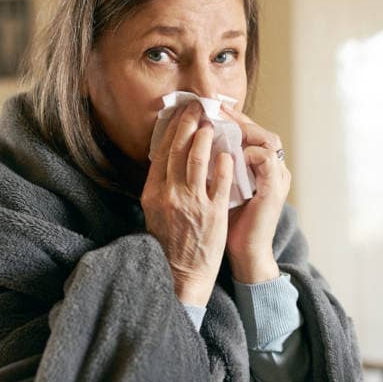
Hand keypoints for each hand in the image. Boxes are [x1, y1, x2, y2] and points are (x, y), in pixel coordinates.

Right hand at [142, 102, 233, 305]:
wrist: (181, 273)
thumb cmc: (169, 243)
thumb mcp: (154, 212)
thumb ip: (160, 187)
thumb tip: (165, 160)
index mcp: (154, 193)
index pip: (162, 152)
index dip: (172, 129)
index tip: (180, 113)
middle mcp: (171, 194)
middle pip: (179, 150)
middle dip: (189, 124)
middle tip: (197, 108)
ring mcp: (192, 202)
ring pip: (198, 160)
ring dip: (206, 137)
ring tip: (212, 124)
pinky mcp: (213, 213)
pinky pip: (220, 181)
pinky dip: (224, 163)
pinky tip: (228, 152)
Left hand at [221, 105, 289, 283]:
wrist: (246, 253)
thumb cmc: (231, 224)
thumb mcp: (220, 190)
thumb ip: (213, 168)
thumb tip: (188, 146)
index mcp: (259, 167)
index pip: (247, 133)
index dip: (228, 119)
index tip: (205, 109)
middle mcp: (272, 168)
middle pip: (258, 130)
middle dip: (234, 118)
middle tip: (211, 107)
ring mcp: (276, 176)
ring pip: (266, 139)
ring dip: (242, 129)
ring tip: (219, 123)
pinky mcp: (275, 188)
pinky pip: (266, 159)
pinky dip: (248, 152)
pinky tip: (228, 151)